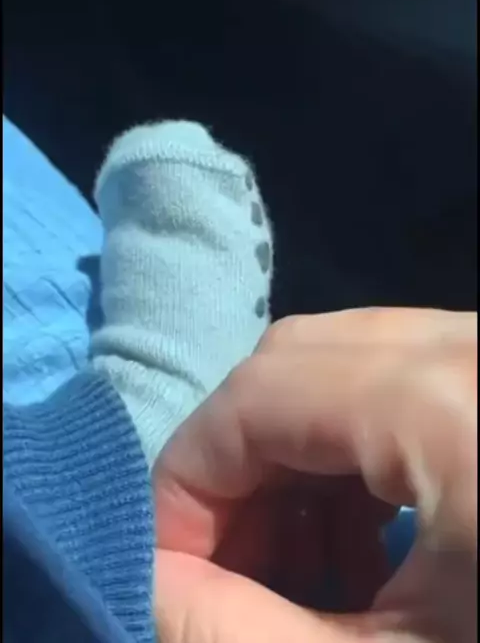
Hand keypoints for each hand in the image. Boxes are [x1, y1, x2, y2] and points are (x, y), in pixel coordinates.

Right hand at [153, 308, 476, 641]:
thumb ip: (244, 633)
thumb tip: (150, 583)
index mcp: (441, 403)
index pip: (256, 396)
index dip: (189, 483)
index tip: (174, 573)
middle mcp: (463, 344)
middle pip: (291, 364)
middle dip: (239, 470)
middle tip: (234, 572)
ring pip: (338, 362)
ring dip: (291, 458)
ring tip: (301, 565)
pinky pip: (394, 374)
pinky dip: (351, 446)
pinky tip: (364, 536)